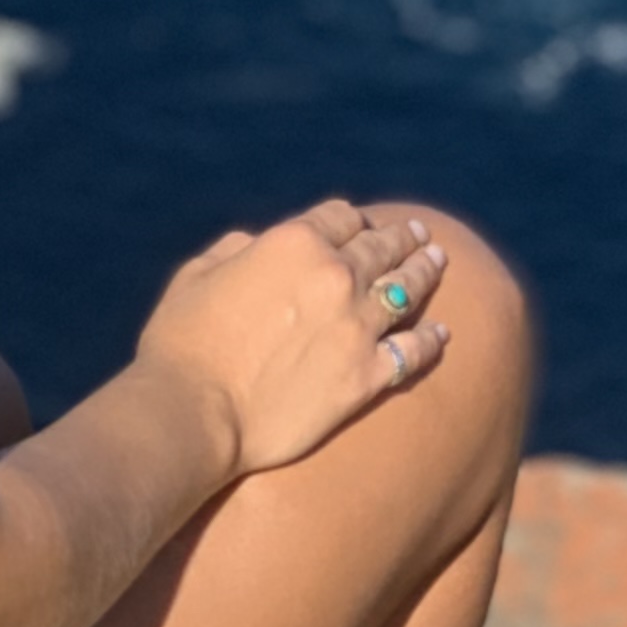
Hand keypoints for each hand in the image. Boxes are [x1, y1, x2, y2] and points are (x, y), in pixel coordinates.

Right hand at [135, 203, 449, 478]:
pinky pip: (412, 352)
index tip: (366, 223)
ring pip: (405, 289)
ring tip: (440, 262)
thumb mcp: (200, 272)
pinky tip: (443, 333)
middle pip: (382, 247)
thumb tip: (258, 246)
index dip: (355, 218)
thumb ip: (238, 249)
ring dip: (426, 272)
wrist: (195, 410)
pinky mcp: (365, 378)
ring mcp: (356, 326)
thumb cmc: (183, 340)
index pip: (341, 216)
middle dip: (403, 237)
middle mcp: (334, 275)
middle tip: (421, 234)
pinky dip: (430, 339)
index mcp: (294, 241)